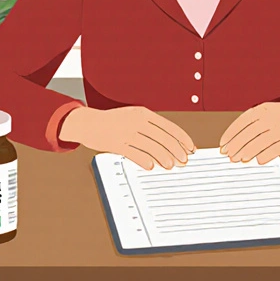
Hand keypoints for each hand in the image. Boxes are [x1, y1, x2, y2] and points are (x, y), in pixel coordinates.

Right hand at [59, 105, 194, 169]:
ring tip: (170, 165)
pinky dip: (145, 161)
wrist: (89, 122)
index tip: (190, 148)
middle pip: (163, 138)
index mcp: (144, 113)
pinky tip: (151, 167)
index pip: (169, 126)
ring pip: (151, 146)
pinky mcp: (116, 143)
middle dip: (176, 151)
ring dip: (164, 158)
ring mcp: (126, 132)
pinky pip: (134, 153)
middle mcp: (137, 121)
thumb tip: (169, 142)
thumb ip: (150, 126)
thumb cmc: (113, 122)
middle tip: (183, 161)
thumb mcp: (133, 116)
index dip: (182, 139)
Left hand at [219, 98, 279, 164]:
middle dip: (236, 147)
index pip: (241, 122)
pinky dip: (265, 156)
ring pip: (259, 143)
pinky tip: (257, 161)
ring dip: (247, 153)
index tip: (222, 145)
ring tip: (239, 159)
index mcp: (262, 109)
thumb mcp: (266, 110)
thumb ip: (251, 122)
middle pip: (248, 134)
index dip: (230, 135)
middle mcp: (271, 118)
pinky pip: (275, 150)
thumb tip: (233, 140)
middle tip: (229, 156)